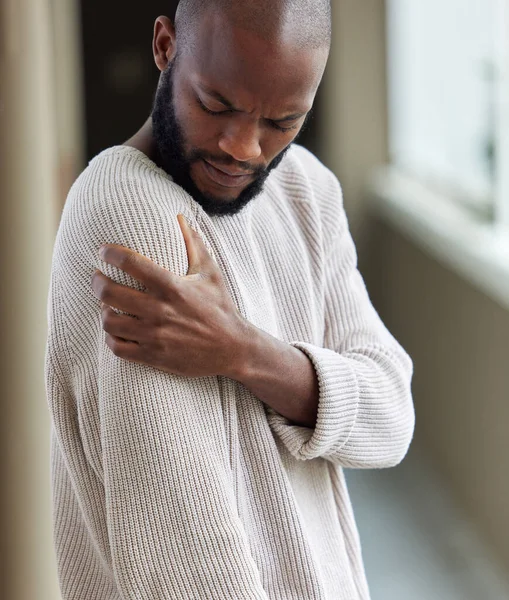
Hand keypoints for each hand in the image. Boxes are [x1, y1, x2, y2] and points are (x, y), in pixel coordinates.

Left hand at [91, 214, 248, 378]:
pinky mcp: (153, 355)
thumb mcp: (210, 273)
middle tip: (98, 277)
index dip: (110, 253)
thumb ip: (193, 243)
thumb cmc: (220, 308)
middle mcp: (160, 311)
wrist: (233, 349)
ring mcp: (154, 335)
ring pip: (109, 321)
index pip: (130, 263)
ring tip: (106, 304)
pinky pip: (117, 348)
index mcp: (172, 287)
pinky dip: (111, 338)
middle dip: (97, 281)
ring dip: (103, 310)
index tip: (104, 251)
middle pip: (109, 292)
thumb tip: (180, 217)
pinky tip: (116, 329)